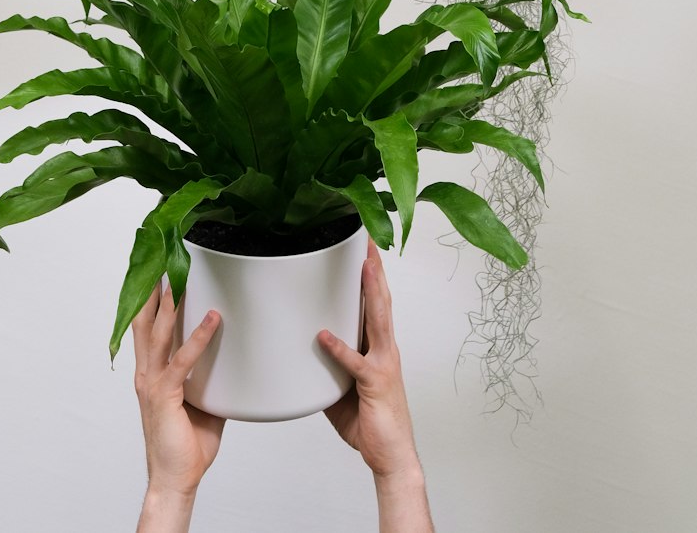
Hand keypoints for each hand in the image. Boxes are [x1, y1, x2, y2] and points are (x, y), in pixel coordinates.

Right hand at [132, 286, 224, 509]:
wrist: (177, 478)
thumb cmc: (187, 444)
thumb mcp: (202, 402)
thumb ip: (210, 378)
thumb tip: (232, 362)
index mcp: (152, 373)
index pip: (146, 328)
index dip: (149, 301)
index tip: (156, 273)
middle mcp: (147, 374)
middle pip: (145, 323)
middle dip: (151, 292)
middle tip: (161, 262)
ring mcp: (153, 384)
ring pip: (158, 334)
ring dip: (169, 305)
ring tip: (179, 278)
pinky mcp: (165, 396)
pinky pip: (182, 361)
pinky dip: (197, 338)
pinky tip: (211, 320)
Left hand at [319, 239, 419, 480]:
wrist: (391, 457)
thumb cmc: (370, 422)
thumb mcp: (342, 386)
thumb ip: (329, 363)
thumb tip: (305, 348)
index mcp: (378, 347)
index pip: (376, 302)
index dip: (371, 274)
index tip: (364, 248)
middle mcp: (385, 350)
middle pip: (381, 300)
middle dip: (374, 268)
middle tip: (367, 239)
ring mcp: (383, 365)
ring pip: (378, 319)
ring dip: (371, 291)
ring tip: (365, 265)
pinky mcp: (375, 384)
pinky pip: (355, 363)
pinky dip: (340, 348)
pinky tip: (325, 335)